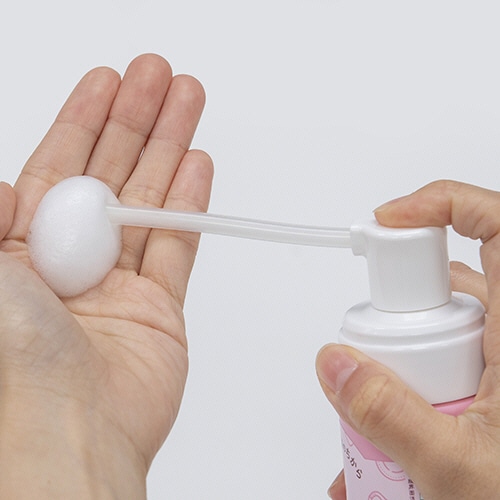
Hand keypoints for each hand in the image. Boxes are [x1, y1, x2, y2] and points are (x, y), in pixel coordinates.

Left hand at [0, 54, 212, 497]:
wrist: (66, 434)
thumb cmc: (13, 362)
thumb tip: (7, 184)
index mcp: (20, 250)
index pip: (57, 166)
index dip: (84, 119)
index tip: (110, 82)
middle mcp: (69, 263)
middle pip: (110, 174)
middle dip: (136, 122)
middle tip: (161, 79)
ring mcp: (117, 284)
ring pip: (150, 201)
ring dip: (170, 149)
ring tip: (188, 104)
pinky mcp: (158, 309)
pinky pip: (177, 244)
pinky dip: (190, 203)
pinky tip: (198, 165)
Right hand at [316, 180, 499, 498]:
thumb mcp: (459, 471)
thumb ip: (391, 415)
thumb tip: (336, 363)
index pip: (496, 225)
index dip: (440, 204)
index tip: (385, 222)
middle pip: (445, 286)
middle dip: (396, 319)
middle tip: (374, 367)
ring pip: (439, 326)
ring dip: (400, 358)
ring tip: (378, 419)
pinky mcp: (493, 379)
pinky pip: (445, 355)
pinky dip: (412, 379)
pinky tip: (390, 431)